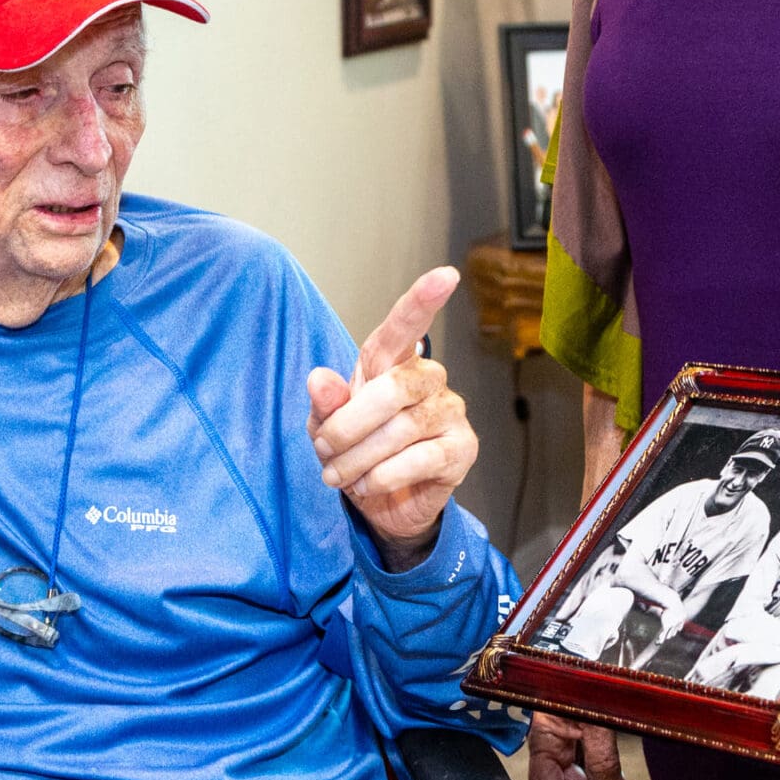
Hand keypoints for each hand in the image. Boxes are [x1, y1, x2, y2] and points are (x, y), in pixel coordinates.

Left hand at [307, 267, 474, 566]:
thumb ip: (324, 404)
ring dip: (359, 458)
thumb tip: (318, 379)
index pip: (405, 326)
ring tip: (339, 475)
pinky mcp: (462, 448)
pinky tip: (369, 485)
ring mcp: (450, 412)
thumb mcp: (325, 428)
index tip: (446, 275)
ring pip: (401, 429)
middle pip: (392, 389)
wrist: (382, 505)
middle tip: (324, 451)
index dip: (423, 300)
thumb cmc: (355, 452)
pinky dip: (382, 476)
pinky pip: (419, 459)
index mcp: (392, 363)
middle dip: (348, 426)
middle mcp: (427, 380)